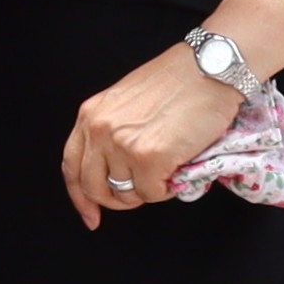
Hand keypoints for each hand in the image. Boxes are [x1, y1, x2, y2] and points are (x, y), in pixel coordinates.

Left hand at [62, 50, 245, 232]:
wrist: (211, 67)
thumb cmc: (180, 80)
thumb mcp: (128, 102)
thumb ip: (114, 132)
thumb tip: (116, 171)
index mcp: (91, 115)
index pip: (72, 167)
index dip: (81, 197)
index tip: (90, 216)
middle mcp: (100, 130)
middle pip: (95, 188)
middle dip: (119, 200)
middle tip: (142, 192)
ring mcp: (122, 145)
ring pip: (128, 194)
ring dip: (150, 189)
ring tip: (169, 166)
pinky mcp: (149, 157)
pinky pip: (153, 194)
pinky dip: (169, 189)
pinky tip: (179, 166)